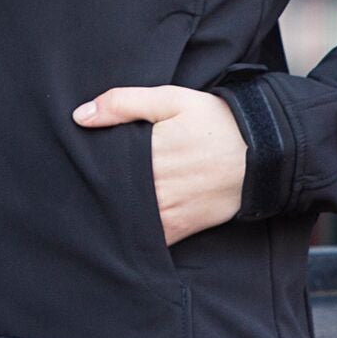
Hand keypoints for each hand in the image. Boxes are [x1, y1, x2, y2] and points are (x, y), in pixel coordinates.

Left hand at [73, 88, 245, 245]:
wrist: (263, 151)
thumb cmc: (214, 121)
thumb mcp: (170, 99)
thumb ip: (122, 104)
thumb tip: (80, 117)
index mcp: (150, 152)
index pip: (102, 164)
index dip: (86, 163)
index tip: (73, 162)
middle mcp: (157, 186)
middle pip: (110, 192)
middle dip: (94, 188)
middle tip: (76, 184)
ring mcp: (169, 211)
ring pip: (125, 218)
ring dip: (110, 212)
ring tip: (93, 204)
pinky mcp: (182, 228)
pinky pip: (149, 238)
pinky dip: (133, 233)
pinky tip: (120, 223)